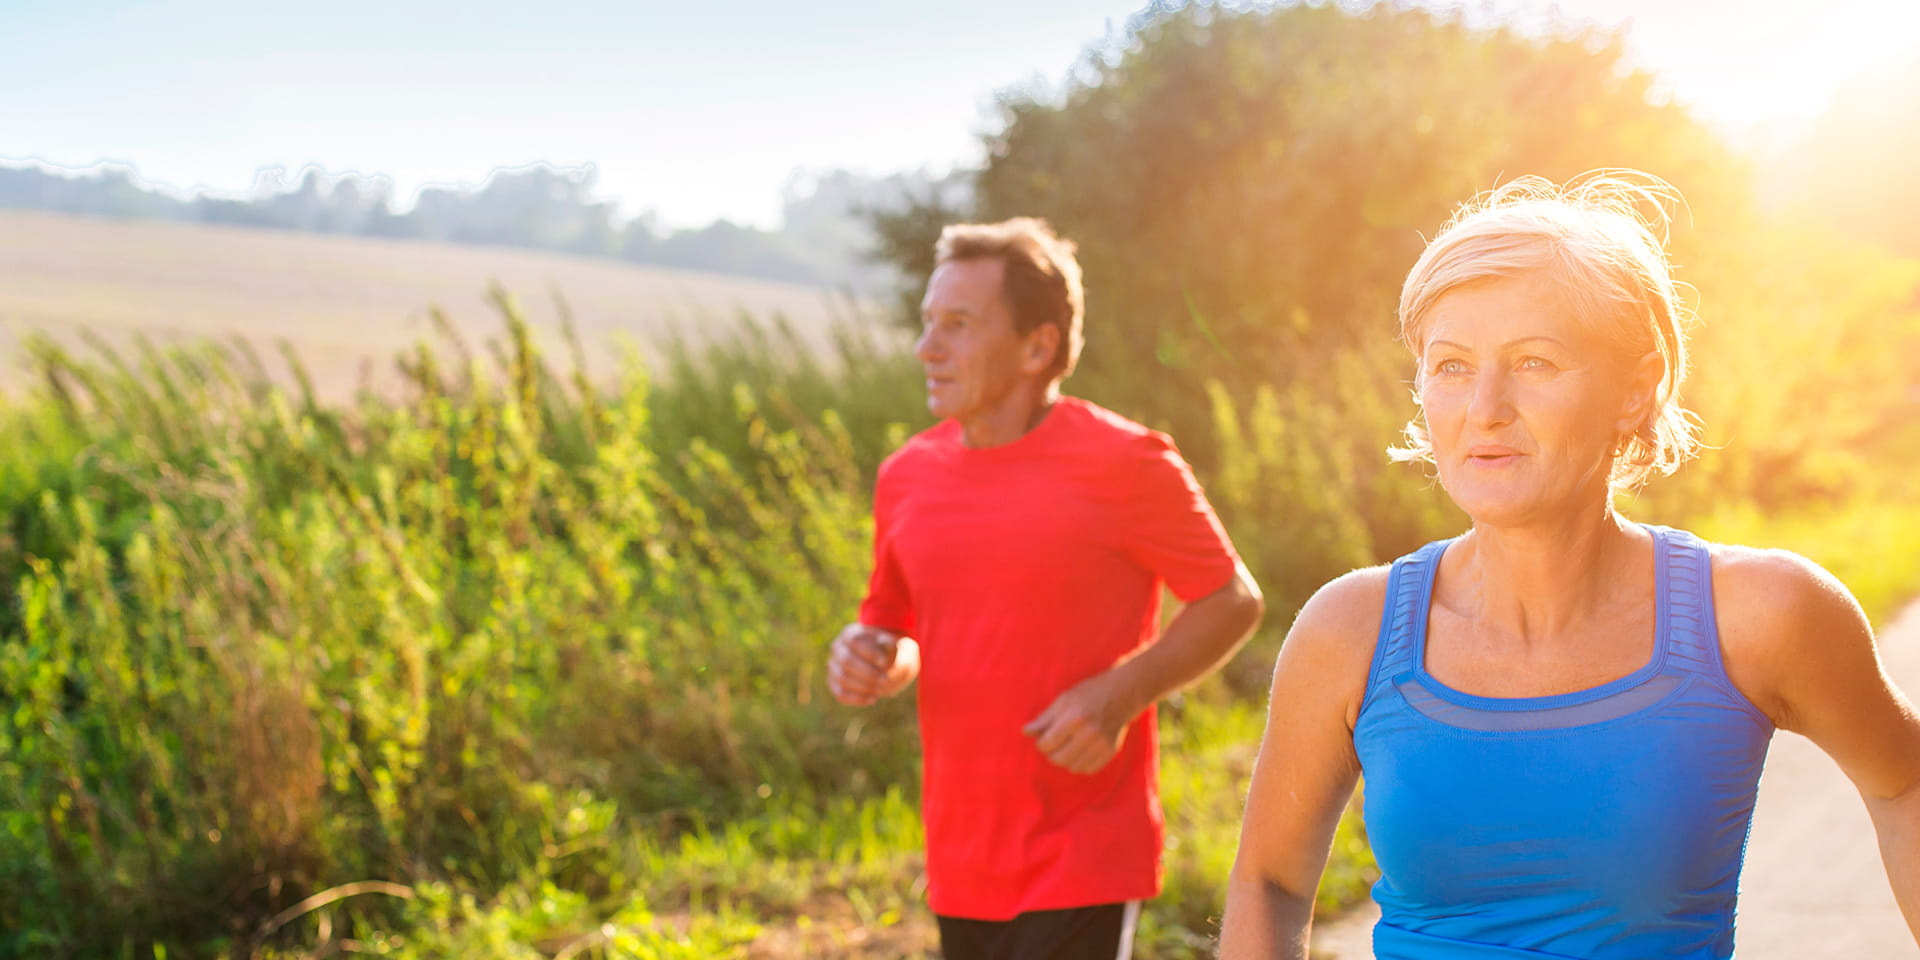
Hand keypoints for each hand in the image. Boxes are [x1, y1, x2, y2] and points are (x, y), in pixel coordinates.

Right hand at [827, 622, 916, 705]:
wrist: (885, 664)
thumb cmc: (889, 651)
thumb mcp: (894, 645)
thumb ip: (891, 644)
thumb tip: (883, 642)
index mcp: (850, 633)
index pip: (855, 641)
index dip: (869, 652)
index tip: (885, 662)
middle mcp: (837, 648)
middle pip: (847, 661)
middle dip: (868, 673)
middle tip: (885, 680)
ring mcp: (833, 666)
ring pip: (843, 678)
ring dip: (863, 686)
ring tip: (881, 689)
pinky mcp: (834, 683)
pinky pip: (840, 693)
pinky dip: (857, 699)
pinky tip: (873, 699)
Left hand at [1023, 673, 1139, 773]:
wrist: (1123, 694)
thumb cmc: (1089, 694)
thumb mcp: (1063, 700)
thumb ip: (1044, 718)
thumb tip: (1025, 732)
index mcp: (1074, 718)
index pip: (1047, 744)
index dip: (1040, 743)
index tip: (1043, 737)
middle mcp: (1089, 734)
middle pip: (1058, 759)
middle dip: (1051, 753)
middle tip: (1053, 743)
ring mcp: (1102, 745)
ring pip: (1072, 767)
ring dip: (1065, 760)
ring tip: (1066, 747)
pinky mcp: (1110, 752)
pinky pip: (1087, 769)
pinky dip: (1079, 764)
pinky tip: (1079, 751)